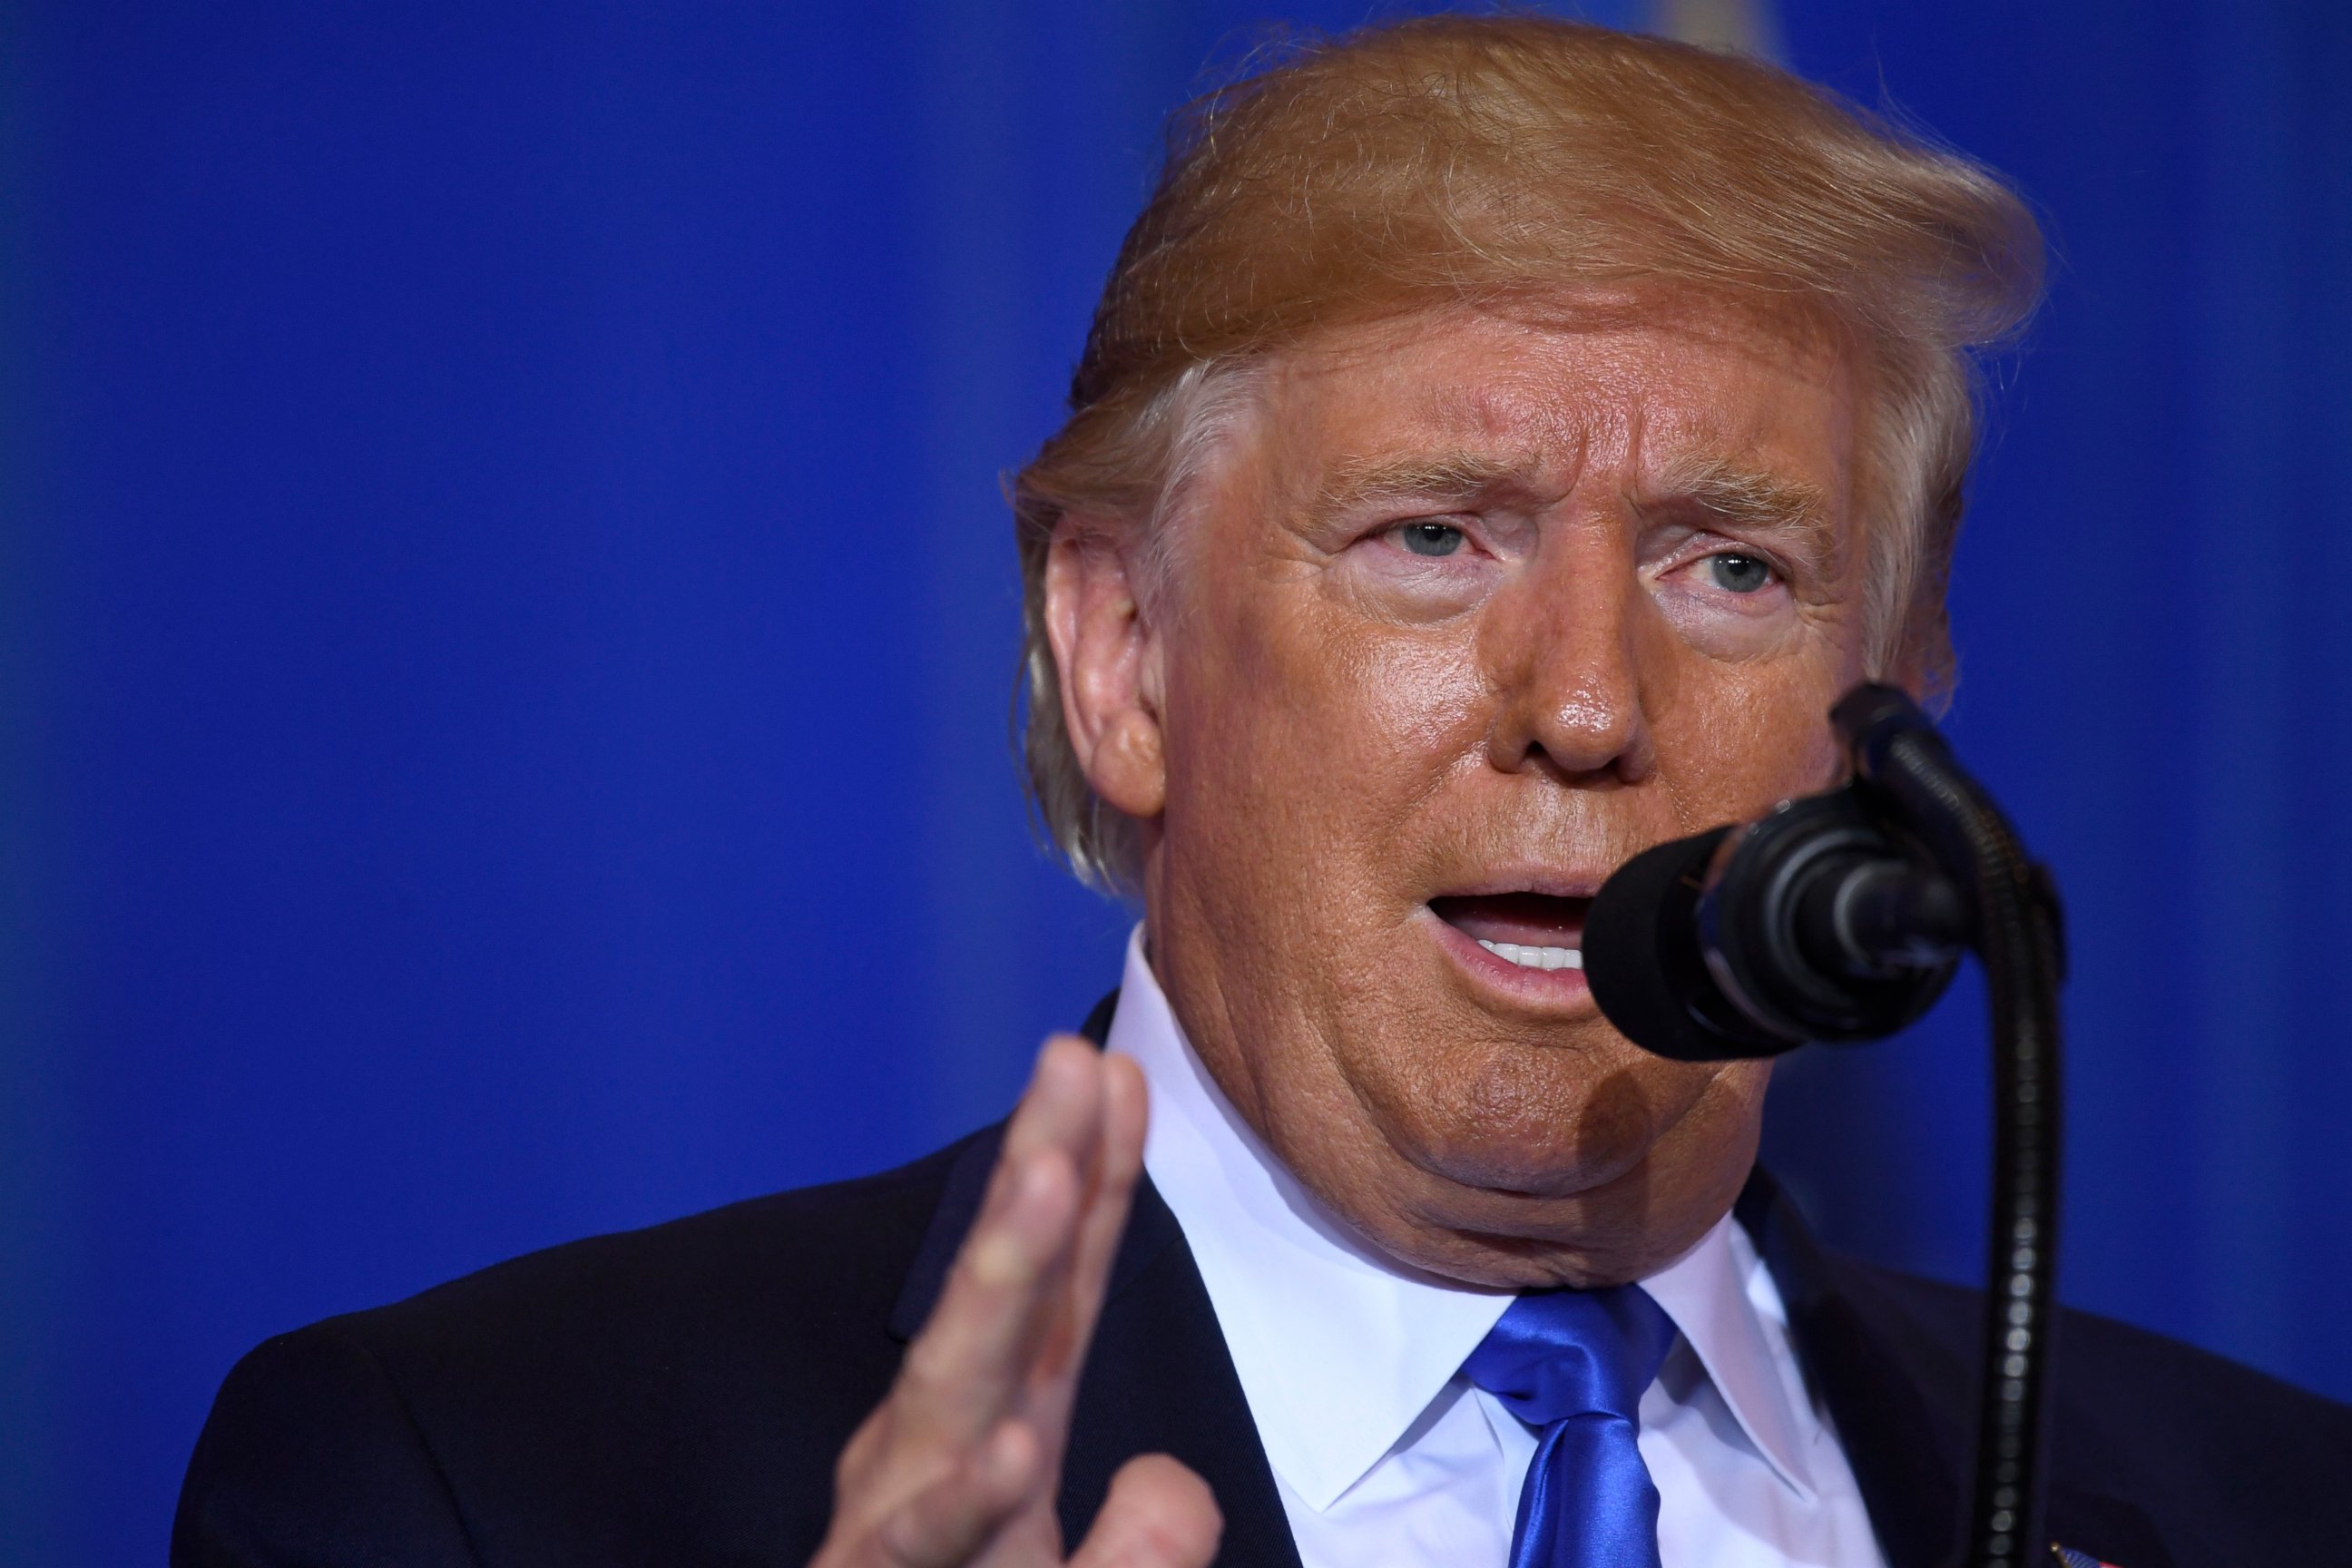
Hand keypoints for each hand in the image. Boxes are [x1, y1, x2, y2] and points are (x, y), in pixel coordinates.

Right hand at [813, 1036, 1222, 1567]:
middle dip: (1038, 1176)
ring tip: (1045, 1177)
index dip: (1094, 1187)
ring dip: (1000, 1280)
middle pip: (1000, 1305)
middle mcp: (931, 1462)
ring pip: (949, 1395)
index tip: (1122, 1073)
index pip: (1057, 1301)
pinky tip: (1008, 1449)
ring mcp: (894, 1530)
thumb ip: (1136, 1539)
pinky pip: (919, 1554)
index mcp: (989, 1443)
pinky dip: (961, 1504)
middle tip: (1072, 1058)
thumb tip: (1169, 1481)